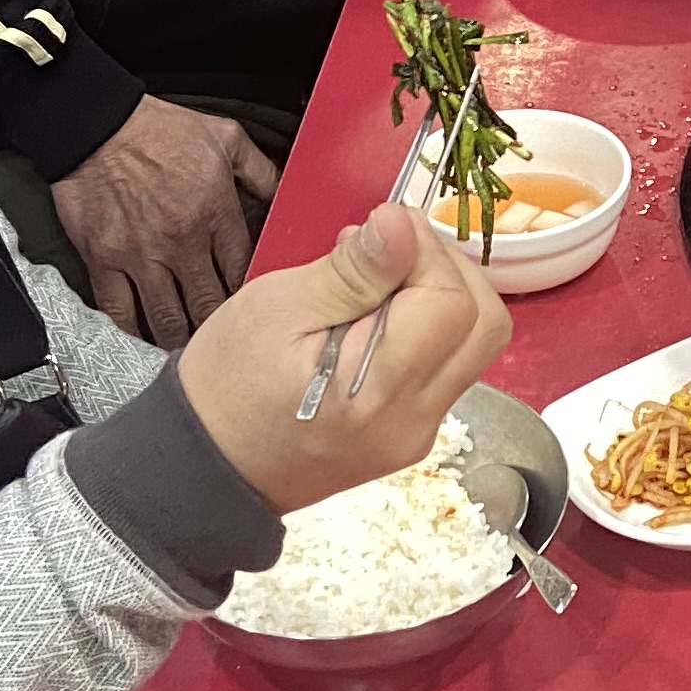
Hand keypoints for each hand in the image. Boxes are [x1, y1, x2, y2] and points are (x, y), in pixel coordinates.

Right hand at [50, 94, 282, 347]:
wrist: (97, 125)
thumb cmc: (159, 129)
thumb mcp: (225, 137)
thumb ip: (260, 171)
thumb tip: (287, 193)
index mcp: (215, 213)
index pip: (244, 272)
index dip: (253, 296)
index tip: (256, 310)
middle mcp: (181, 241)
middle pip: (209, 305)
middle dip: (220, 329)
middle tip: (226, 344)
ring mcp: (141, 255)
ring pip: (167, 317)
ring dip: (181, 339)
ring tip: (190, 352)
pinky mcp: (104, 260)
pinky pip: (119, 311)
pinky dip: (132, 332)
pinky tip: (143, 341)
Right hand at [177, 205, 510, 515]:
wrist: (205, 467)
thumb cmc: (225, 386)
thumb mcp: (277, 310)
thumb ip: (351, 272)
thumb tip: (404, 224)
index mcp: (377, 392)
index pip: (453, 303)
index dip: (427, 252)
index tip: (382, 230)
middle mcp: (413, 421)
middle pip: (485, 325)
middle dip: (448, 270)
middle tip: (388, 250)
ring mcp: (416, 433)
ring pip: (472, 346)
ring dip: (441, 296)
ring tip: (374, 281)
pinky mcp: (410, 435)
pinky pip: (445, 368)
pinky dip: (426, 329)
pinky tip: (372, 316)